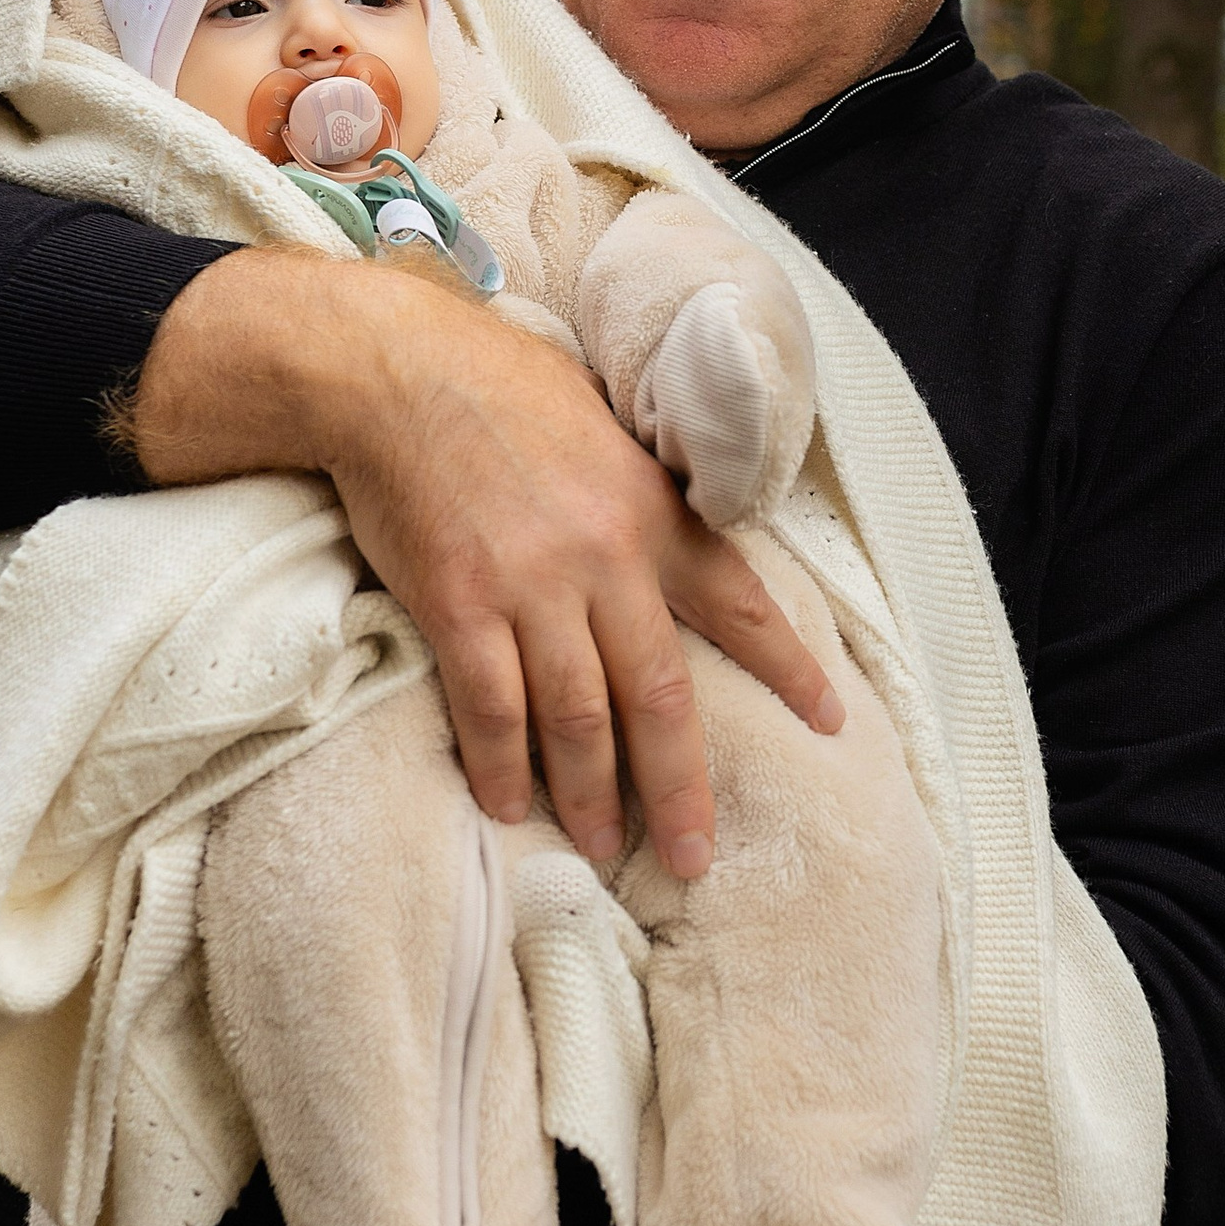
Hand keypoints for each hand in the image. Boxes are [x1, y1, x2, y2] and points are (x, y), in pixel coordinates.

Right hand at [129, 247, 840, 876]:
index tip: (829, 722)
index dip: (790, 669)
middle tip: (690, 856)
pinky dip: (501, 765)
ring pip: (579, 719)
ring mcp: (530, 586)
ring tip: (598, 845)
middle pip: (661, 696)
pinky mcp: (459, 605)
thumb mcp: (605, 426)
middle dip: (680, 787)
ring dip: (591, 795)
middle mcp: (605, 558)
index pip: (741, 604)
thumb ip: (644, 493)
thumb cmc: (497, 383)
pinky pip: (491, 708)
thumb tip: (671, 536)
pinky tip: (508, 805)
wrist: (394, 369)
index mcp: (653, 512)